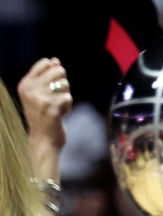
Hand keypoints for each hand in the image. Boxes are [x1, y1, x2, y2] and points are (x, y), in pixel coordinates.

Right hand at [17, 57, 71, 179]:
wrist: (43, 140)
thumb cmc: (43, 116)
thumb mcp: (40, 94)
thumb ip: (47, 77)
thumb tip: (55, 60)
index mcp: (25, 84)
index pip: (45, 63)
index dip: (55, 73)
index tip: (51, 88)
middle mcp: (30, 89)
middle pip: (58, 71)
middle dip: (63, 84)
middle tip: (55, 99)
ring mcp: (40, 99)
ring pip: (65, 84)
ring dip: (65, 96)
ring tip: (56, 107)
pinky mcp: (51, 109)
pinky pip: (68, 98)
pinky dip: (68, 107)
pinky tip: (60, 114)